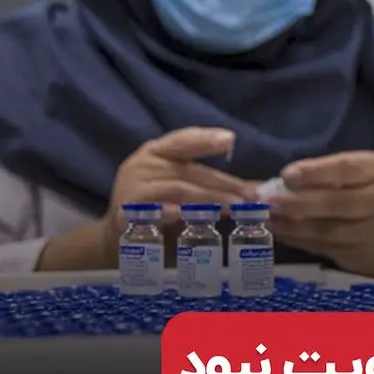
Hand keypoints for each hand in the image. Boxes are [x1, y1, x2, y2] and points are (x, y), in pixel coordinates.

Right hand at [102, 127, 248, 249]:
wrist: (118, 234)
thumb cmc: (158, 205)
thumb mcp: (179, 185)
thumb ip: (207, 182)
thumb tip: (254, 188)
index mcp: (156, 151)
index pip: (183, 140)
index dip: (205, 139)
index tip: (230, 139)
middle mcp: (143, 164)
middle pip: (189, 170)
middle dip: (222, 183)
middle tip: (250, 195)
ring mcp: (132, 187)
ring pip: (177, 190)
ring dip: (208, 199)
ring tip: (234, 208)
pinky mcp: (125, 212)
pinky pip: (151, 211)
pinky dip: (167, 212)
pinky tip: (183, 216)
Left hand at [261, 151, 373, 284]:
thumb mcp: (372, 171)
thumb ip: (337, 171)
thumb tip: (286, 177)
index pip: (347, 170)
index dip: (316, 173)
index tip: (287, 174)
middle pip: (336, 204)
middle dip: (298, 202)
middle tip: (267, 200)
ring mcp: (369, 235)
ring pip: (326, 231)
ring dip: (291, 225)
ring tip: (265, 217)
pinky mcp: (358, 257)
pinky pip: (322, 247)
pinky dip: (297, 239)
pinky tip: (277, 231)